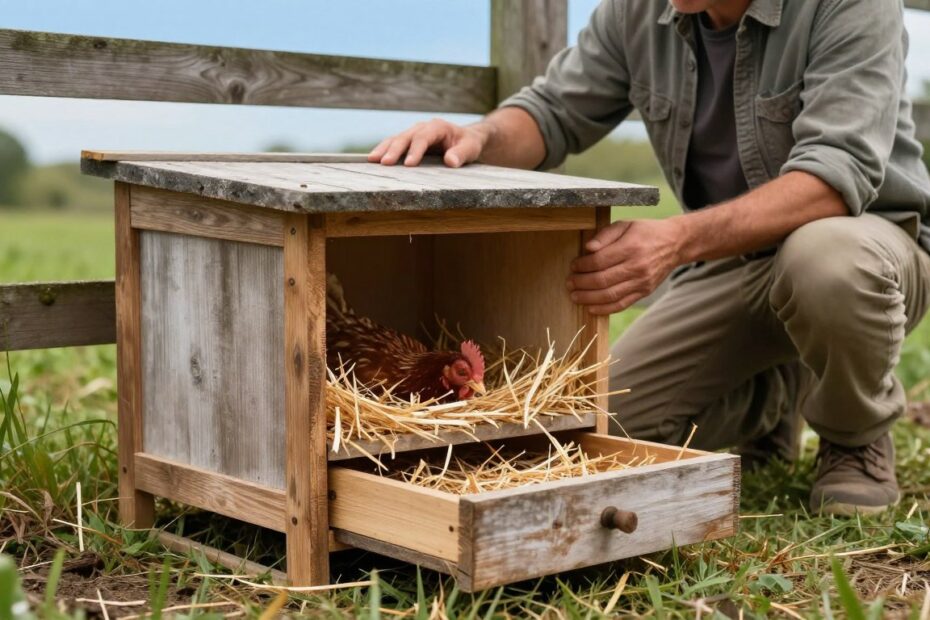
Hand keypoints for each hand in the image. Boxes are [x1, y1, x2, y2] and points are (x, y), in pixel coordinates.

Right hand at [368, 118, 489, 167]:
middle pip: (405, 137)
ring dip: (383, 149)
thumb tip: (450, 161)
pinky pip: (393, 144)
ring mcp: (414, 133)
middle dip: (394, 150)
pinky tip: (373, 159)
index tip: (408, 164)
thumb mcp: (470, 148)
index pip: (423, 137)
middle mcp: (422, 127)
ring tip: (372, 160)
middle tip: (384, 163)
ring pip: (395, 138)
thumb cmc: (468, 143)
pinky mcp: (409, 141)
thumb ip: (461, 154)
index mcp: (437, 127)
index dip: (415, 150)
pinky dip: (384, 150)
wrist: (465, 138)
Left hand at [567, 219, 685, 313]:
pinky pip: (622, 304)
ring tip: (575, 296)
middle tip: (569, 283)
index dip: (582, 266)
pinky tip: (591, 308)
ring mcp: (641, 282)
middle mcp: (637, 267)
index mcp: (630, 247)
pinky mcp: (644, 292)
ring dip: (588, 298)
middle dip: (581, 283)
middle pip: (602, 280)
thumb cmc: (646, 232)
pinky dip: (605, 309)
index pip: (599, 261)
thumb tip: (587, 248)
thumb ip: (604, 235)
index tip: (573, 266)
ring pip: (610, 295)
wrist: (675, 243)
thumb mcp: (625, 224)